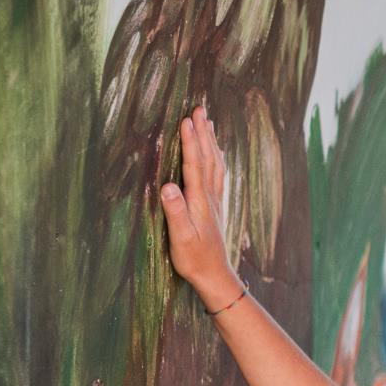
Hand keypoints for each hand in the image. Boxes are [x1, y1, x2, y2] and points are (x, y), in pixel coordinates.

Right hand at [162, 107, 243, 309]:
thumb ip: (175, 212)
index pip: (194, 165)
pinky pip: (218, 175)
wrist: (215, 276)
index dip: (190, 142)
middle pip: (208, 159)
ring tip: (208, 122)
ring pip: (216, 165)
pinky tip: (216, 154)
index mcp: (199, 202)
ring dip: (211, 142)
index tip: (186, 120)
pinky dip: (216, 159)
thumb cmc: (194, 260)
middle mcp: (210, 197)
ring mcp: (215, 201)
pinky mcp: (215, 207)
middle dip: (202, 133)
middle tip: (199, 109)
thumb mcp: (180, 238)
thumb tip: (167, 186)